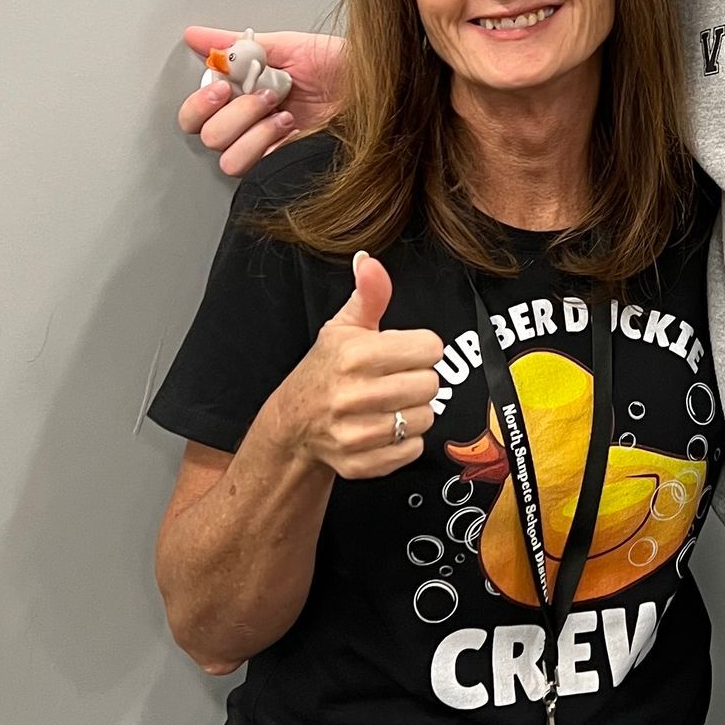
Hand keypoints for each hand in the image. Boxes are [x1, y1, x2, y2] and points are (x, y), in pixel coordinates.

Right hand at [179, 27, 344, 178]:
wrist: (378, 87)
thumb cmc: (343, 68)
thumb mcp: (288, 47)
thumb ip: (239, 45)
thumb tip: (195, 35)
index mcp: (244, 94)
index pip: (196, 113)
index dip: (200, 102)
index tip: (223, 84)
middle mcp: (250, 124)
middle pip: (205, 136)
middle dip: (232, 112)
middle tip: (262, 94)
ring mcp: (266, 147)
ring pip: (226, 158)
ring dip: (251, 130)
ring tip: (281, 110)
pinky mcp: (283, 165)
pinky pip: (253, 169)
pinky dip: (266, 144)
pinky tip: (288, 126)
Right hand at [270, 254, 443, 480]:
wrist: (294, 423)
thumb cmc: (326, 369)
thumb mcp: (344, 327)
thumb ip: (369, 294)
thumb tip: (369, 261)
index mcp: (355, 355)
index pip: (430, 348)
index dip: (421, 349)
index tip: (404, 352)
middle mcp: (353, 395)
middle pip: (431, 384)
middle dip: (418, 379)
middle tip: (396, 379)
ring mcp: (355, 433)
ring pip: (425, 418)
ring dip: (413, 411)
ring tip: (389, 403)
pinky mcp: (361, 463)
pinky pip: (412, 449)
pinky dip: (405, 440)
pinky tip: (385, 427)